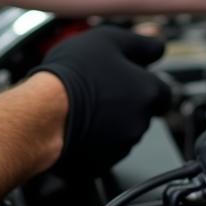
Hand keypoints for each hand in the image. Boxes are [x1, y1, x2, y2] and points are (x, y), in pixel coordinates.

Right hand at [31, 26, 171, 175]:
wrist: (41, 114)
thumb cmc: (72, 76)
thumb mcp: (109, 40)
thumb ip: (140, 42)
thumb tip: (156, 42)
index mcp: (147, 92)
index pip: (163, 92)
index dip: (147, 83)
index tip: (132, 77)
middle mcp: (140, 123)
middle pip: (142, 113)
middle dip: (126, 103)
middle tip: (100, 87)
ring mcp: (120, 147)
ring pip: (122, 132)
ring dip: (109, 122)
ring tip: (82, 104)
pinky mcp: (98, 165)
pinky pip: (100, 151)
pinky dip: (92, 140)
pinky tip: (74, 124)